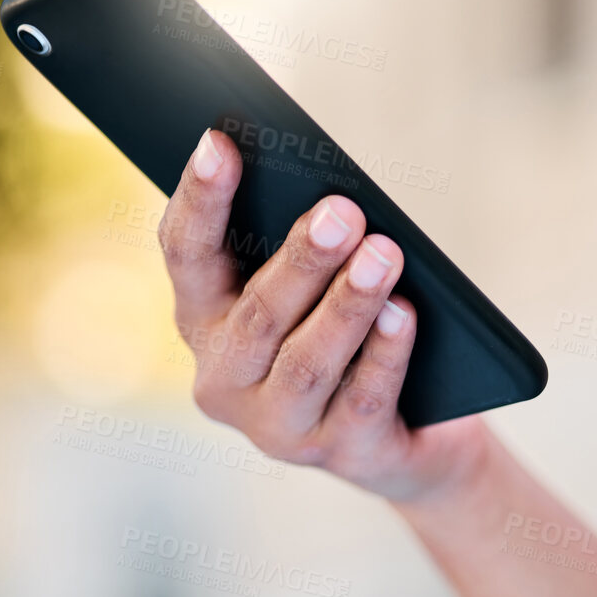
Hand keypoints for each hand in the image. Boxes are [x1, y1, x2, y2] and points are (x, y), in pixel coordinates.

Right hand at [156, 128, 488, 502]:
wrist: (410, 434)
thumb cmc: (351, 335)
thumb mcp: (317, 287)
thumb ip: (307, 247)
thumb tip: (329, 194)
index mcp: (204, 321)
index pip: (186, 254)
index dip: (201, 198)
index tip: (220, 141)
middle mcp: (224, 380)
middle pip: (258, 312)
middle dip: (303, 258)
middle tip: (344, 209)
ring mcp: (278, 427)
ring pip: (308, 361)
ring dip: (348, 303)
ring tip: (385, 254)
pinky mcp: (340, 454)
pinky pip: (364, 399)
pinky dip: (386, 354)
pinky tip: (405, 314)